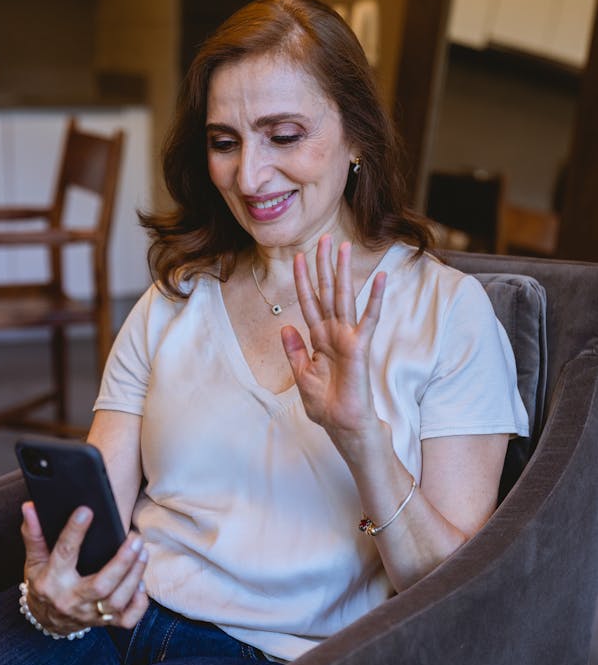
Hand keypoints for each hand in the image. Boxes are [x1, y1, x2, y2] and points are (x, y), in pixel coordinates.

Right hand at [21, 501, 148, 632]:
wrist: (45, 619)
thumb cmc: (42, 583)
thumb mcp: (33, 560)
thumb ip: (33, 534)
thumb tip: (30, 507)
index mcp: (51, 581)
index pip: (64, 553)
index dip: (75, 531)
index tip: (87, 510)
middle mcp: (71, 599)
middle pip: (101, 585)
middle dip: (122, 562)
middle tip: (135, 539)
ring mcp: (89, 614)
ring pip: (117, 600)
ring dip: (134, 576)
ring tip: (143, 552)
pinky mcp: (104, 623)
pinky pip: (127, 619)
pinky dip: (138, 603)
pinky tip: (142, 583)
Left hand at [281, 235, 385, 442]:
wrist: (343, 427)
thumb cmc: (327, 406)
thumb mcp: (302, 377)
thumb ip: (294, 351)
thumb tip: (285, 326)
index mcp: (318, 340)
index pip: (309, 303)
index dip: (303, 280)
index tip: (299, 257)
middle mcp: (334, 334)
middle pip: (327, 293)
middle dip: (325, 266)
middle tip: (326, 238)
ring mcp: (348, 338)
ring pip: (344, 298)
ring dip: (343, 272)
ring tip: (344, 246)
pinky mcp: (361, 347)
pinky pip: (369, 319)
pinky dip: (375, 299)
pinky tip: (380, 278)